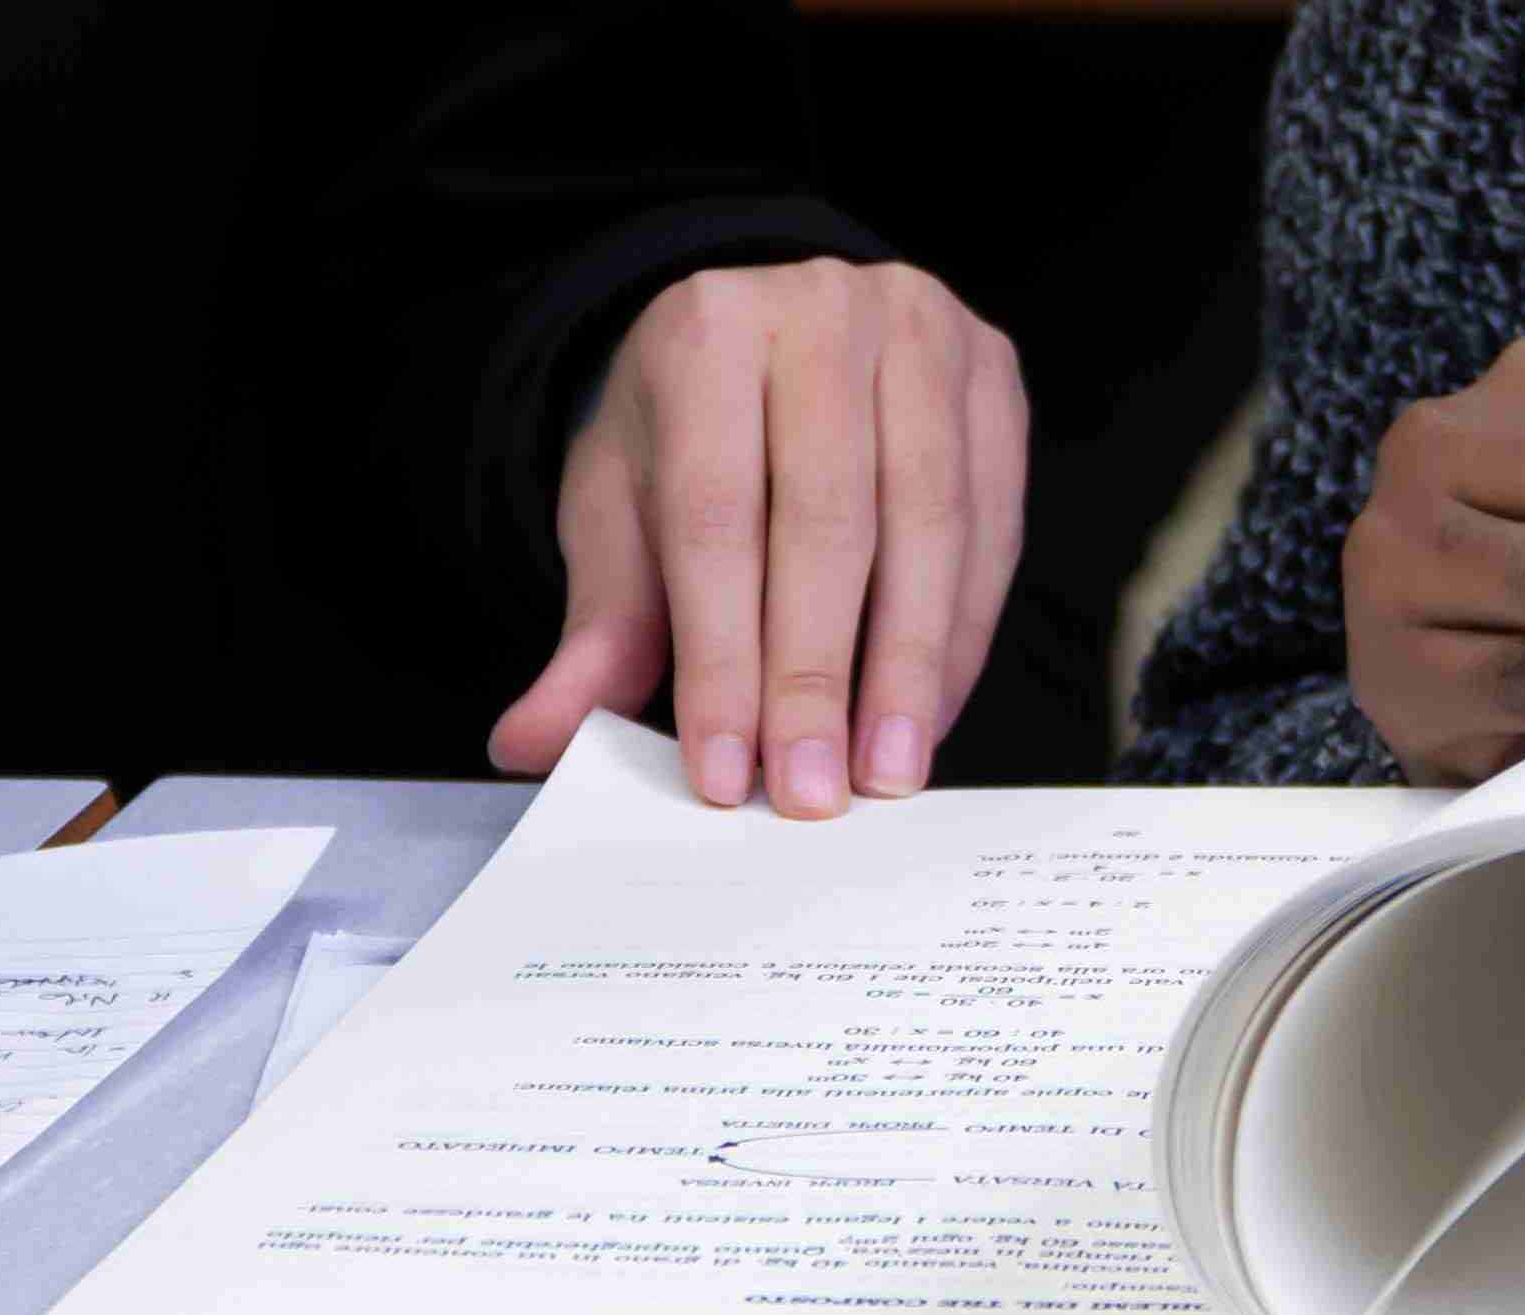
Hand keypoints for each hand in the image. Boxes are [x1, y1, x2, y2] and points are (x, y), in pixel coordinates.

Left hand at [484, 259, 1026, 818]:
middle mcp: (823, 311)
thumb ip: (595, 633)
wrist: (772, 345)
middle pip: (829, 520)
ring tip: (885, 774)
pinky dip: (961, 634)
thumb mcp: (623, 518)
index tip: (726, 771)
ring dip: (908, 668)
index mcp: (707, 331)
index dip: (722, 655)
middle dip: (817, 675)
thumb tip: (528, 742)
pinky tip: (928, 713)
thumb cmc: (693, 440)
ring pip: (927, 525)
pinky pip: (992, 526)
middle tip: (811, 793)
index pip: (716, 515)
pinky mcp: (996, 378)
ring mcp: (925, 335)